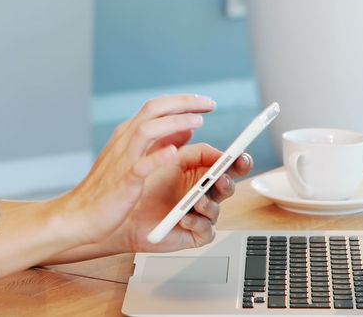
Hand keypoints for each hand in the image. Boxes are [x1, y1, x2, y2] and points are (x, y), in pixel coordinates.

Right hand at [58, 95, 219, 247]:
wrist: (80, 214)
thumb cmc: (108, 189)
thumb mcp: (134, 160)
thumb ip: (158, 144)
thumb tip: (186, 130)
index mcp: (127, 135)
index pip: (156, 107)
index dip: (182, 101)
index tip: (205, 103)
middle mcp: (124, 141)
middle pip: (153, 109)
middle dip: (184, 104)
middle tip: (209, 104)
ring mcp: (122, 159)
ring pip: (147, 130)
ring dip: (174, 123)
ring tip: (198, 122)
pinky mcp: (123, 181)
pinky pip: (140, 165)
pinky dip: (158, 157)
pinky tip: (175, 154)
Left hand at [113, 143, 252, 252]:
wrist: (123, 214)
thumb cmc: (142, 187)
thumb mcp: (163, 163)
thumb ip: (183, 148)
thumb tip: (192, 128)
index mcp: (199, 172)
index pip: (224, 164)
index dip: (235, 160)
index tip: (240, 155)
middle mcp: (202, 192)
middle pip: (226, 185)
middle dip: (229, 181)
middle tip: (221, 178)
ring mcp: (200, 213)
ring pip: (216, 208)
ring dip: (209, 203)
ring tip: (198, 201)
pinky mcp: (194, 233)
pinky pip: (204, 229)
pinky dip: (196, 222)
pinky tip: (184, 218)